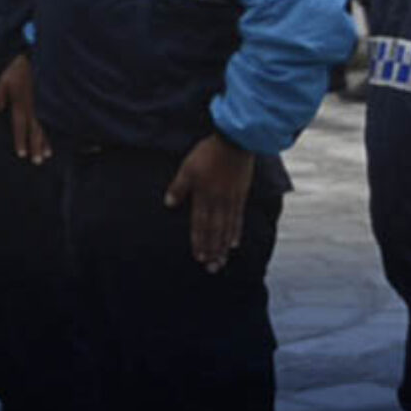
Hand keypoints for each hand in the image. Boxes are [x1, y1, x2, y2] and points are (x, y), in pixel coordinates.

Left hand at [0, 54, 49, 164]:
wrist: (42, 55)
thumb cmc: (20, 67)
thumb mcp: (4, 78)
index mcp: (21, 103)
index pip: (20, 125)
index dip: (20, 140)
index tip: (22, 155)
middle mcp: (34, 107)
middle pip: (34, 130)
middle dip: (35, 146)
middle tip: (37, 161)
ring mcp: (44, 104)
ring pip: (45, 126)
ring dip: (46, 141)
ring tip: (47, 155)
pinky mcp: (52, 100)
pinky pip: (54, 118)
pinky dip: (56, 129)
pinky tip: (59, 137)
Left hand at [163, 133, 254, 272]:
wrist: (235, 142)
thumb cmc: (208, 153)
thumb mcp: (188, 167)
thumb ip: (179, 187)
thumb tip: (169, 204)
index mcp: (203, 196)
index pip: (200, 224)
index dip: (199, 241)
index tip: (198, 257)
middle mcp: (218, 202)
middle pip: (215, 231)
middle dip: (212, 251)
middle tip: (212, 268)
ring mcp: (231, 200)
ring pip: (226, 228)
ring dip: (223, 246)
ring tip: (222, 261)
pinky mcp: (241, 195)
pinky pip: (238, 218)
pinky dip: (235, 232)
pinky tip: (234, 243)